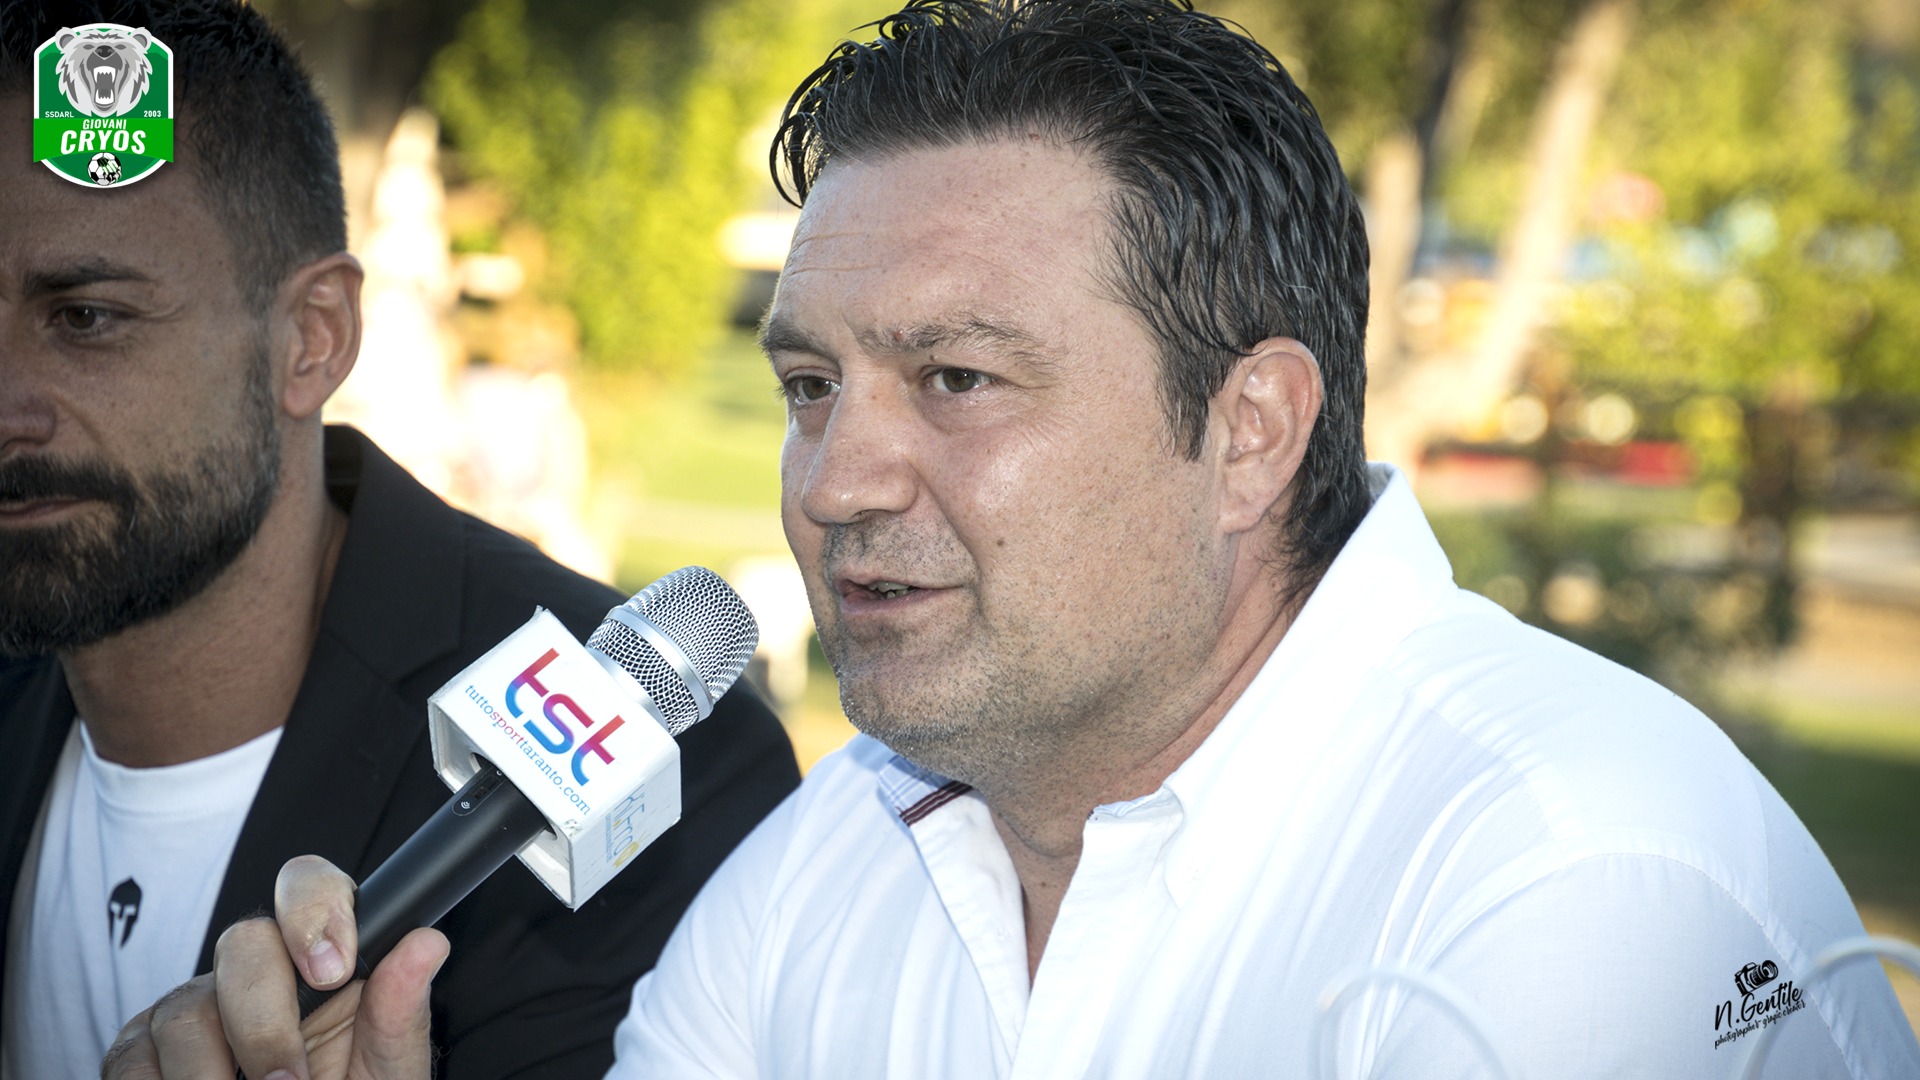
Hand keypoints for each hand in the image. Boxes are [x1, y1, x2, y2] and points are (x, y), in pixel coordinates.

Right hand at [102, 855, 448, 1079]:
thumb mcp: (383, 1068)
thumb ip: (397, 1013)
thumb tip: (428, 942)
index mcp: (321, 958)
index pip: (308, 886)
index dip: (314, 913)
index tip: (333, 971)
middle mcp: (254, 970)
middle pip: (241, 944)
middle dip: (264, 1023)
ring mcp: (192, 1007)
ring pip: (183, 1009)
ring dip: (212, 1075)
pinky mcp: (140, 1050)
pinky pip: (133, 1056)